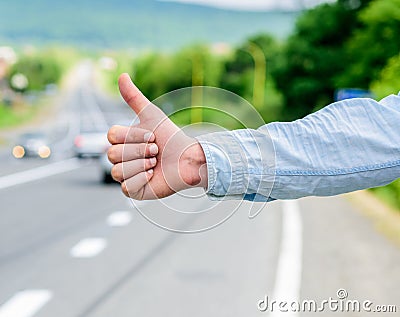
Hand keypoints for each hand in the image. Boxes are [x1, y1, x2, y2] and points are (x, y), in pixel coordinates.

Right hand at [107, 73, 207, 199]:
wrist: (187, 159)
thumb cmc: (170, 137)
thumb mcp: (152, 115)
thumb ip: (134, 97)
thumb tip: (122, 75)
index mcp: (122, 141)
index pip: (111, 136)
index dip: (132, 136)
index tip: (152, 136)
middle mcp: (121, 158)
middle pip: (112, 154)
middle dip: (138, 150)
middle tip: (155, 151)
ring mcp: (126, 175)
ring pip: (116, 171)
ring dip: (140, 165)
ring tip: (154, 163)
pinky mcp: (134, 191)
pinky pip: (125, 187)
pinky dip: (141, 179)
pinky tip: (152, 175)